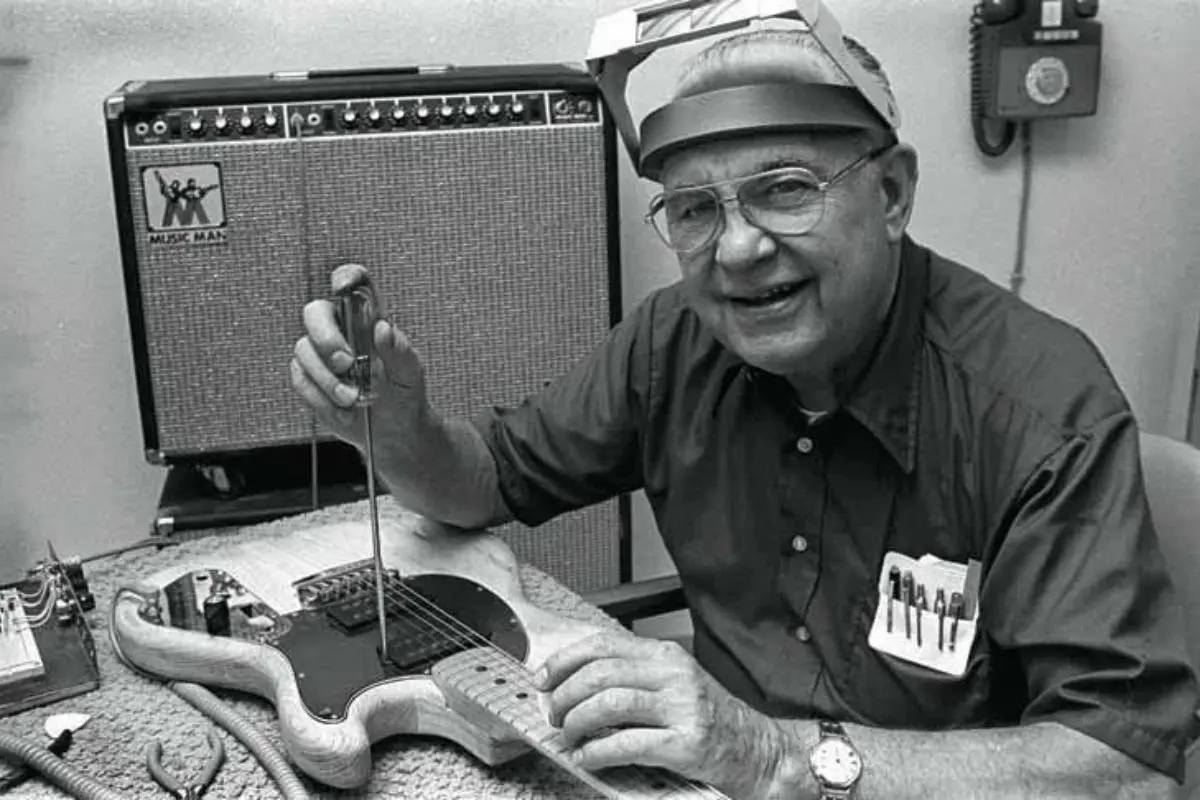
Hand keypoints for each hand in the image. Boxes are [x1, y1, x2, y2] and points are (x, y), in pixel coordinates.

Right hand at [290, 264, 430, 450]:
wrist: (394, 430)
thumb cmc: (405, 394)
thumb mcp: (410, 373)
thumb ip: (399, 350)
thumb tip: (382, 328)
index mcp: (368, 319)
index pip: (353, 285)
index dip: (345, 278)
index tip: (343, 287)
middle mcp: (341, 330)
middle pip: (315, 313)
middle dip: (326, 338)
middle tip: (346, 364)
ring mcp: (321, 354)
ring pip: (304, 350)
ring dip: (328, 379)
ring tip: (353, 399)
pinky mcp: (308, 378)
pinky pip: (300, 379)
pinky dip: (320, 398)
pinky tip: (342, 410)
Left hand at [536, 632, 783, 798]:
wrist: (762, 752)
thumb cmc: (716, 721)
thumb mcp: (676, 686)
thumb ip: (636, 679)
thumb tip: (579, 684)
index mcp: (667, 657)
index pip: (604, 645)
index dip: (565, 660)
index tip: (543, 678)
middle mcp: (674, 676)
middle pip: (601, 673)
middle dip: (565, 695)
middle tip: (553, 715)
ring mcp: (682, 709)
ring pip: (610, 704)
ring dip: (578, 722)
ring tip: (569, 736)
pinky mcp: (687, 744)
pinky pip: (628, 744)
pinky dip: (598, 752)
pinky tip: (587, 759)